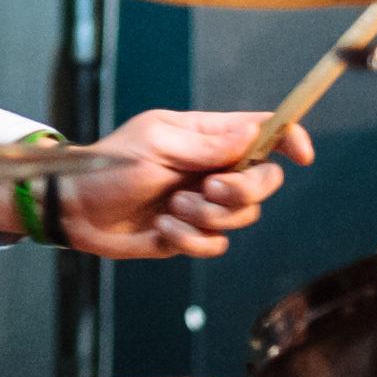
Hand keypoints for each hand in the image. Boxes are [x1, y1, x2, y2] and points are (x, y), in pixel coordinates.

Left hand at [0, 110, 312, 259]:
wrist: (76, 208)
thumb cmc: (110, 166)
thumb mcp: (157, 144)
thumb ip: (208, 144)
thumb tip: (255, 133)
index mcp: (206, 136)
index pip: (262, 131)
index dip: (289, 139)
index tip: (300, 154)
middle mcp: (211, 169)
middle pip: (264, 180)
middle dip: (243, 190)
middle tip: (208, 189)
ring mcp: (203, 204)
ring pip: (244, 217)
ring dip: (208, 217)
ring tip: (172, 208)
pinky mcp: (191, 235)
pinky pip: (217, 244)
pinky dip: (191, 240)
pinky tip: (163, 229)